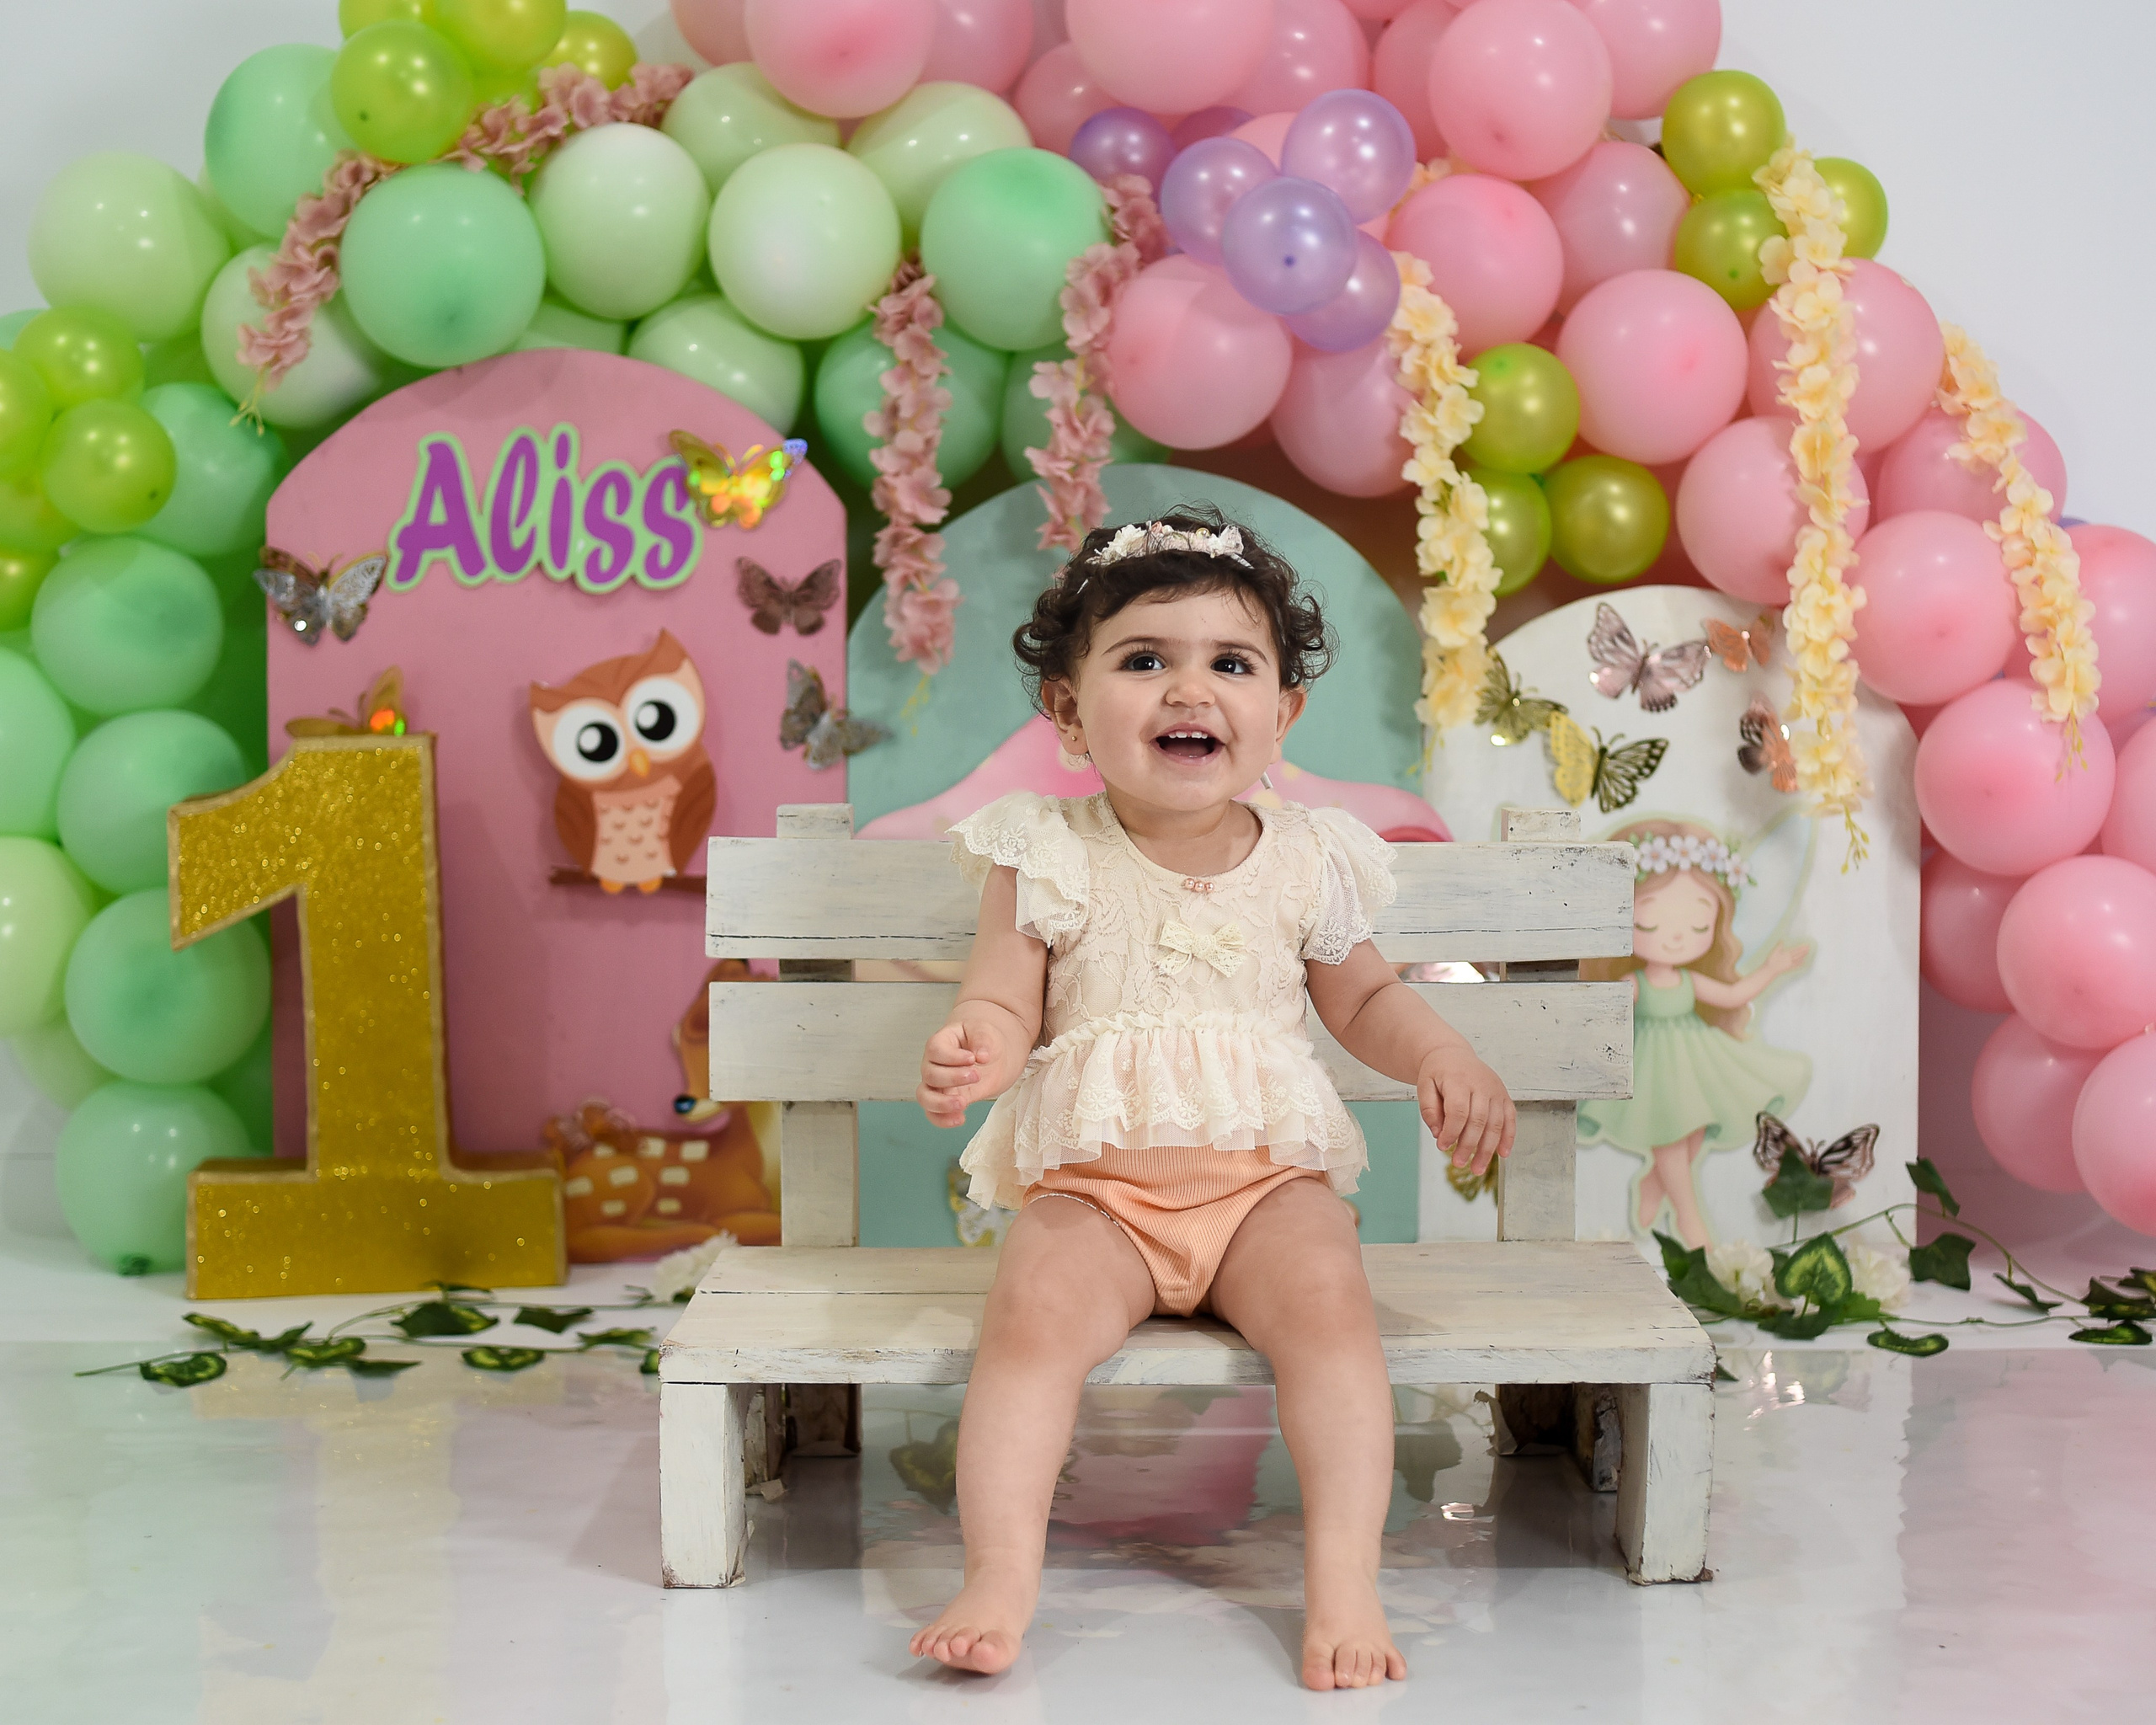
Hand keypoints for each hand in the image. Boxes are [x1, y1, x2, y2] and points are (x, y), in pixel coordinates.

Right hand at [919, 1019, 1000, 1127]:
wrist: (991, 1056)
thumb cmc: (982, 1040)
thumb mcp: (985, 1033)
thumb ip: (983, 1041)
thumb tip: (982, 1055)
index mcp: (940, 1042)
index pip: (935, 1050)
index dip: (952, 1056)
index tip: (972, 1058)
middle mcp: (933, 1064)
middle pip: (930, 1074)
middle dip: (953, 1078)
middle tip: (977, 1075)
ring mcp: (936, 1084)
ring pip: (924, 1097)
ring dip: (941, 1103)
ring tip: (962, 1104)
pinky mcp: (944, 1101)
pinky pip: (933, 1114)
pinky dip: (943, 1120)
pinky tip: (960, 1119)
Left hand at [1416, 1046, 1514, 1176]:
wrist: (1451, 1053)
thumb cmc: (1437, 1072)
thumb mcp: (1424, 1086)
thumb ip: (1429, 1109)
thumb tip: (1438, 1133)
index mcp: (1458, 1080)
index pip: (1458, 1111)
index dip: (1451, 1132)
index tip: (1442, 1146)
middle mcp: (1481, 1084)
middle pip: (1479, 1120)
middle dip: (1469, 1146)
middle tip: (1459, 1164)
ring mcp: (1495, 1089)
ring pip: (1496, 1123)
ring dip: (1488, 1149)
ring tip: (1477, 1169)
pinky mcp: (1504, 1095)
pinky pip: (1510, 1118)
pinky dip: (1509, 1137)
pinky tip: (1503, 1154)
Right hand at [1763, 941, 1811, 977]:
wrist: (1771, 970)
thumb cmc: (1771, 961)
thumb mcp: (1774, 952)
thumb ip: (1779, 946)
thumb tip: (1782, 940)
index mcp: (1786, 954)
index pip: (1796, 950)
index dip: (1801, 948)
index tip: (1806, 945)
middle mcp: (1790, 959)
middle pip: (1798, 954)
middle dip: (1804, 951)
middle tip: (1809, 948)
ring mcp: (1790, 964)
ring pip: (1798, 959)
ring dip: (1803, 956)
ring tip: (1807, 953)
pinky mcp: (1789, 968)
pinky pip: (1796, 965)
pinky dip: (1800, 963)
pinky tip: (1803, 962)